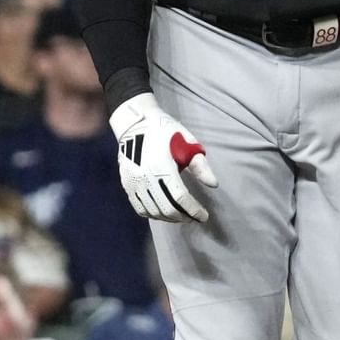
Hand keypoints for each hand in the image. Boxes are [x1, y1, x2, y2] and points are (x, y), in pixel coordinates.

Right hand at [109, 93, 217, 221]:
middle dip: (184, 217)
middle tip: (194, 217)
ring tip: (181, 215)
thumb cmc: (164, 130)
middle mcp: (145, 177)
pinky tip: (163, 212)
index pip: (180, 198)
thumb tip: (213, 184)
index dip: (194, 210)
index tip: (204, 216)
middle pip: (167, 209)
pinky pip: (140, 208)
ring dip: (170, 218)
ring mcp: (134, 182)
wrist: (134, 122)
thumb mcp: (186, 141)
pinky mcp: (126, 184)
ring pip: (153, 212)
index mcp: (162, 166)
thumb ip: (200, 165)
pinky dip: (154, 214)